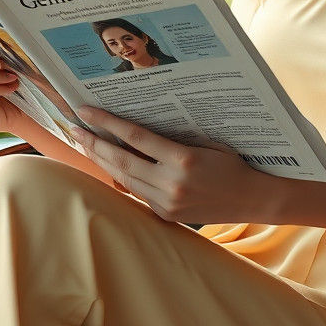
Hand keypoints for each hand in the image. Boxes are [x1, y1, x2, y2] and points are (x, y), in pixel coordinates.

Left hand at [71, 107, 272, 223]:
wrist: (252, 198)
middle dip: (94, 143)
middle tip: (74, 128)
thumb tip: (136, 130)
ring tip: (85, 144)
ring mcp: (166, 202)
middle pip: (121, 160)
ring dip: (102, 160)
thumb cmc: (232, 163)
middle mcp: (171, 182)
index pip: (135, 137)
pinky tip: (109, 165)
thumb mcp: (205, 143)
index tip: (86, 110)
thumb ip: (172, 140)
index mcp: (182, 159)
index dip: (107, 122)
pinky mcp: (166, 214)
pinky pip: (137, 193)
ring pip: (124, 178)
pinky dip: (121, 177)